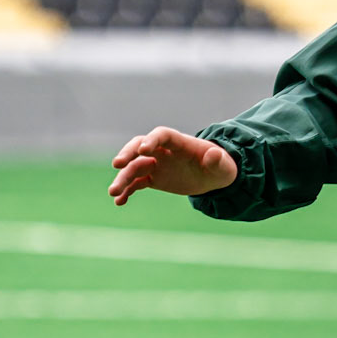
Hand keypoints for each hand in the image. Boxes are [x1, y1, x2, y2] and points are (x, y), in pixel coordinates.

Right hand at [108, 128, 237, 206]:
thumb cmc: (220, 166)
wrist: (213, 176)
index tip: (142, 150)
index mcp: (179, 143)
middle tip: (117, 164)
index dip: (152, 140)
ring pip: (134, 168)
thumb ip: (218, 161)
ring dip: (122, 178)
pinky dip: (127, 191)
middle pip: (139, 147)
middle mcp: (163, 151)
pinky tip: (119, 202)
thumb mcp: (223, 166)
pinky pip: (136, 183)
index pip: (161, 135)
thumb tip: (213, 155)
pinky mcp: (153, 178)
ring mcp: (156, 164)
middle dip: (128, 154)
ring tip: (112, 192)